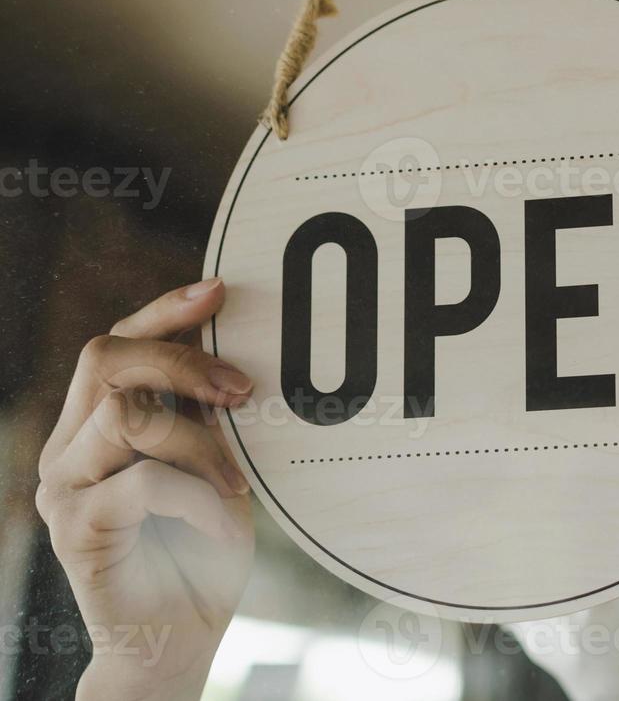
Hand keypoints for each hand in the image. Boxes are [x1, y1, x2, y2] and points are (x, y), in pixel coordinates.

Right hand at [36, 278, 254, 700]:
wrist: (174, 641)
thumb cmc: (200, 551)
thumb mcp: (213, 468)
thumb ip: (206, 418)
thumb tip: (237, 356)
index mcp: (95, 425)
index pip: (114, 343)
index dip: (163, 309)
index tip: (219, 290)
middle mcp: (67, 448)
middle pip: (105, 358)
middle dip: (182, 359)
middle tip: (243, 391)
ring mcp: (63, 487)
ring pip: (126, 415)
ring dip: (200, 441)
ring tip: (236, 484)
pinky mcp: (75, 529)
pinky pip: (143, 482)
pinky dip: (199, 496)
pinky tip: (224, 524)